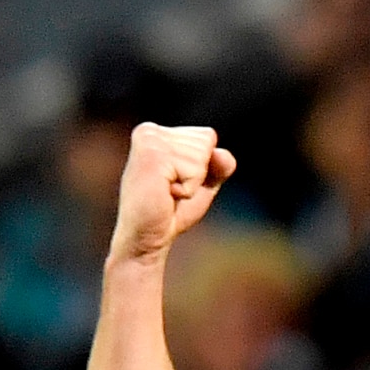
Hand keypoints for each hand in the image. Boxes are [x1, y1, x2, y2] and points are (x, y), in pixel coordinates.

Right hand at [108, 124, 236, 264]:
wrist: (146, 239)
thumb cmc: (170, 212)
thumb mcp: (202, 184)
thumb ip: (218, 166)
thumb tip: (223, 154)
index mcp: (157, 132)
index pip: (207, 136)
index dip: (203, 167)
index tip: (177, 183)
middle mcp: (149, 131)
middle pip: (207, 142)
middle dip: (198, 174)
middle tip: (171, 191)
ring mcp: (148, 141)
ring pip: (202, 155)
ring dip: (192, 183)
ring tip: (167, 193)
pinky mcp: (152, 156)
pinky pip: (196, 171)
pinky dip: (188, 190)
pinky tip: (166, 195)